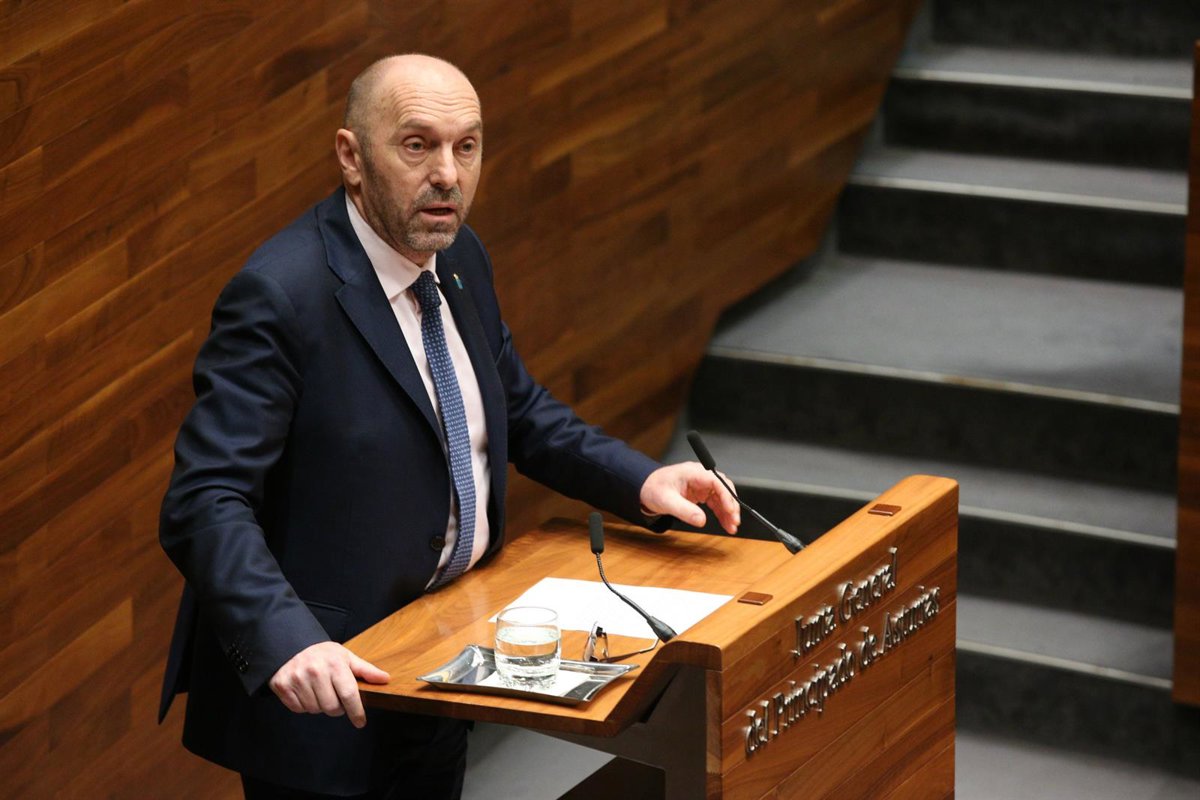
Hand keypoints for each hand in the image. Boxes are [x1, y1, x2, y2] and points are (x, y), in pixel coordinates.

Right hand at [268, 641, 389, 727]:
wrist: (292, 645)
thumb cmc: (323, 654)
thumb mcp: (346, 657)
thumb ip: (365, 670)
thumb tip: (386, 679)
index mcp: (335, 664)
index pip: (349, 695)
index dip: (356, 712)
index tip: (360, 722)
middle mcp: (315, 671)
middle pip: (332, 708)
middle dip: (337, 709)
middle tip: (335, 698)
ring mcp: (297, 679)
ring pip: (315, 710)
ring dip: (320, 706)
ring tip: (319, 691)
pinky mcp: (282, 686)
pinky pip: (298, 709)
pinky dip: (304, 706)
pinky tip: (306, 692)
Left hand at [639, 462, 740, 533]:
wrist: (645, 488)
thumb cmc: (653, 488)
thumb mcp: (666, 501)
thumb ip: (684, 510)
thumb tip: (701, 520)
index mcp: (693, 472)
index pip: (716, 481)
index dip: (726, 495)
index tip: (730, 510)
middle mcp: (700, 476)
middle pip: (724, 488)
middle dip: (731, 505)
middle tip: (734, 521)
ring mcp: (702, 484)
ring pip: (722, 497)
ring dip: (728, 511)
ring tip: (732, 527)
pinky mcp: (701, 493)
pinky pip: (716, 502)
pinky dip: (721, 513)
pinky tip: (725, 523)